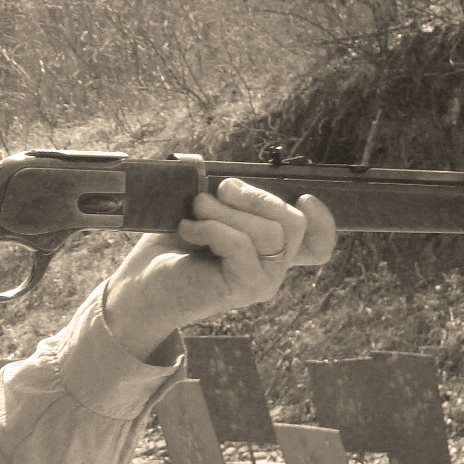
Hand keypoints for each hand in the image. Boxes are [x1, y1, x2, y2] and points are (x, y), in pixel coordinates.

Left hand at [103, 178, 335, 359]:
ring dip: (228, 211)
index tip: (303, 196)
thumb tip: (224, 174)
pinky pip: (242, 244)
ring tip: (196, 209)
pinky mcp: (243, 289)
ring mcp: (262, 282)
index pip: (318, 246)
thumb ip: (227, 200)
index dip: (323, 221)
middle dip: (256, 196)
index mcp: (268, 253)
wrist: (140, 287)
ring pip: (269, 231)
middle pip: (293, 223)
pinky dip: (212, 228)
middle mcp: (272, 270)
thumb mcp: (205, 215)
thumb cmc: (170, 249)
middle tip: (217, 191)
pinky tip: (188, 229)